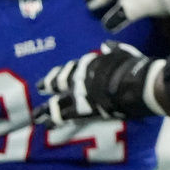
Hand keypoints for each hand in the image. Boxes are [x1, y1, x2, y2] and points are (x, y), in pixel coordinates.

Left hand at [33, 42, 164, 126]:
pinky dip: (56, 120)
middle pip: (59, 82)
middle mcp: (79, 78)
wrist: (133, 85)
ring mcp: (79, 94)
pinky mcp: (83, 110)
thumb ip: (113, 49)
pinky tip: (48, 125)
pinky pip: (65, 116)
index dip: (61, 71)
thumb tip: (106, 44)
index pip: (71, 67)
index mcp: (89, 64)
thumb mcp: (123, 52)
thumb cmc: (132, 66)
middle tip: (39, 87)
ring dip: (46, 109)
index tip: (55, 73)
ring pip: (57, 102)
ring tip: (36, 116)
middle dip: (48, 84)